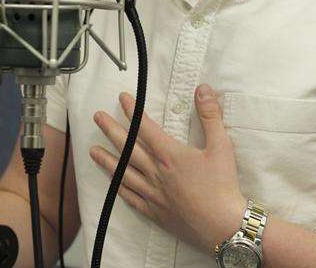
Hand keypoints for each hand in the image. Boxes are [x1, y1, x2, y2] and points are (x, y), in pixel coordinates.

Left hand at [89, 84, 246, 251]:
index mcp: (170, 155)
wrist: (222, 226)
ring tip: (92, 151)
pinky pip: (130, 197)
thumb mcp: (221, 146)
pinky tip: (112, 183)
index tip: (122, 98)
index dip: (132, 111)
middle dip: (111, 130)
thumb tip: (202, 89)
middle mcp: (156, 173)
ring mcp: (153, 193)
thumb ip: (210, 115)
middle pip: (128, 148)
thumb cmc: (223, 186)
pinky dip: (119, 188)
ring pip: (123, 173)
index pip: (145, 127)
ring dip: (106, 160)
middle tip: (97, 118)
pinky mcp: (154, 211)